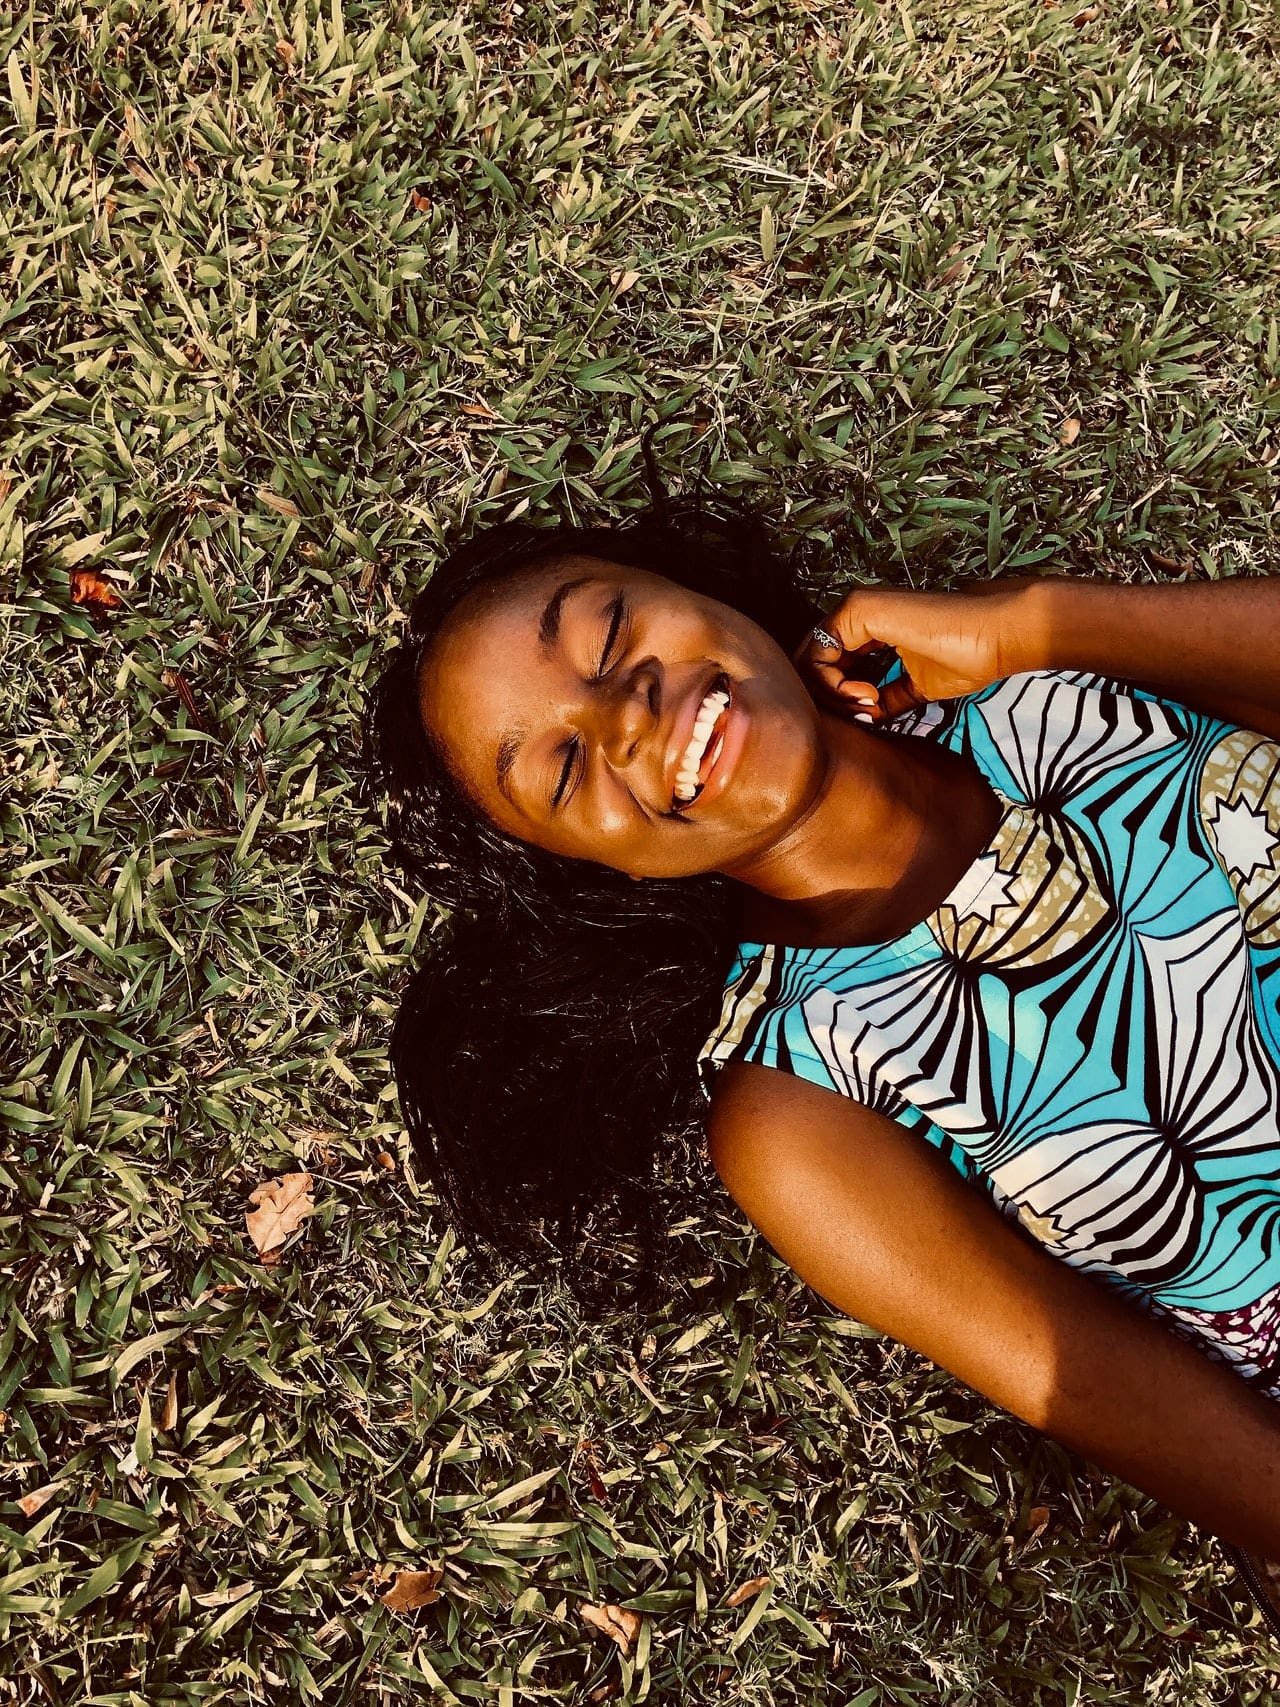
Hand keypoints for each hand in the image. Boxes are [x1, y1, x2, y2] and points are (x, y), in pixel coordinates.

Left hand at [797, 581, 1045, 721]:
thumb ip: (884, 699)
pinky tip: (869, 696)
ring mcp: (854, 608)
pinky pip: (820, 654)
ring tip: (869, 707)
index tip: (872, 716)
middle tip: (865, 716)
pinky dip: (835, 685)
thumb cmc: (966, 657)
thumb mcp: (912, 688)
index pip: (829, 667)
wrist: (995, 637)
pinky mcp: (858, 610)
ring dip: (834, 696)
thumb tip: (865, 720)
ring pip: (811, 660)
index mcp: (867, 628)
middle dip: (832, 700)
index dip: (840, 699)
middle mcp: (856, 614)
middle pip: (814, 665)